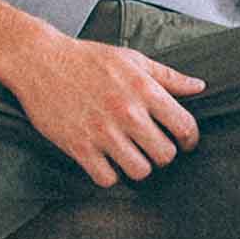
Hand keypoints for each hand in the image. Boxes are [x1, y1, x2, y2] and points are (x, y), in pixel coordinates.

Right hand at [4, 33, 204, 187]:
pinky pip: (108, 179)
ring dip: (138, 166)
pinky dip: (110, 174)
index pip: (185, 127)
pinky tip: (106, 160)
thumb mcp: (132, 59)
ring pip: (140, 171)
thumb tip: (199, 87)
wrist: (40, 61)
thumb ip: (167, 76)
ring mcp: (102, 132)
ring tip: (131, 155)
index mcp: (144, 89)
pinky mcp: (79, 147)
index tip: (183, 142)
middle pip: (165, 155)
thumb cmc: (88, 59)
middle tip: (152, 147)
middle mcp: (127, 112)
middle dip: (162, 154)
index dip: (189, 139)